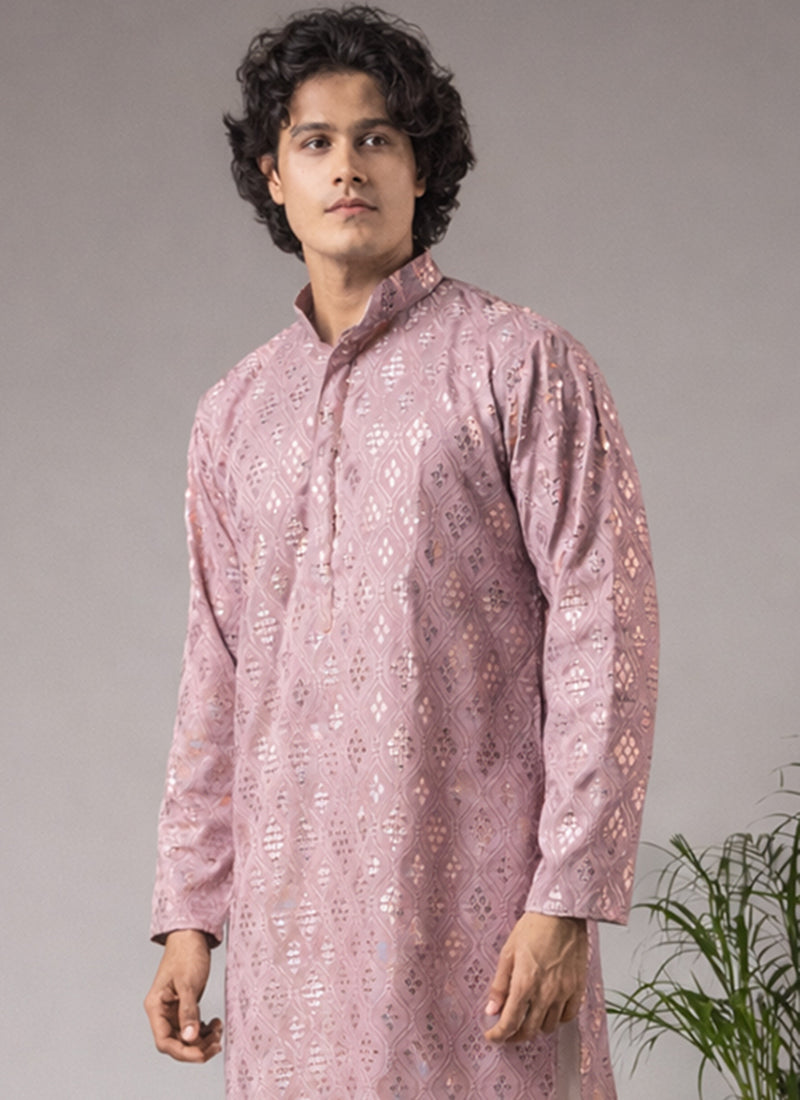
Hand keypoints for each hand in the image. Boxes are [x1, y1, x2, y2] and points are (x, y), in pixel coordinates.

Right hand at [144, 929, 222, 1061]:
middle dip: (197, 1047)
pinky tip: (215, 1024)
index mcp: (155, 1007)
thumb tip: (190, 1038)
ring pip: (186, 1037)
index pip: (165, 1041)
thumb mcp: (189, 983)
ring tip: (219, 1030)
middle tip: (217, 1044)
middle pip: (176, 1043)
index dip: (183, 1052)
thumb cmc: (186, 954)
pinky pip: (192, 1027)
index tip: (202, 1054)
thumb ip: (189, 1011)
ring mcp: (173, 1010)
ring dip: (203, 1039)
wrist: (192, 935)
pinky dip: (204, 1030)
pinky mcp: (184, 1006)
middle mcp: (162, 1012)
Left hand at [483, 912, 587, 1042]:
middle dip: (515, 1035)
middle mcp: (545, 993)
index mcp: (524, 984)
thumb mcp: (508, 953)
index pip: (509, 1023)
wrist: (561, 914)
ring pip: (549, 1026)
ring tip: (528, 1017)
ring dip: (536, 1027)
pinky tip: (549, 1010)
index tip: (492, 1036)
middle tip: (507, 1032)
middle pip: (529, 1030)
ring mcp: (564, 992)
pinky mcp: (578, 988)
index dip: (498, 1035)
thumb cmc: (533, 928)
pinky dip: (557, 1019)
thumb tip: (491, 1009)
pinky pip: (568, 1016)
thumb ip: (500, 985)